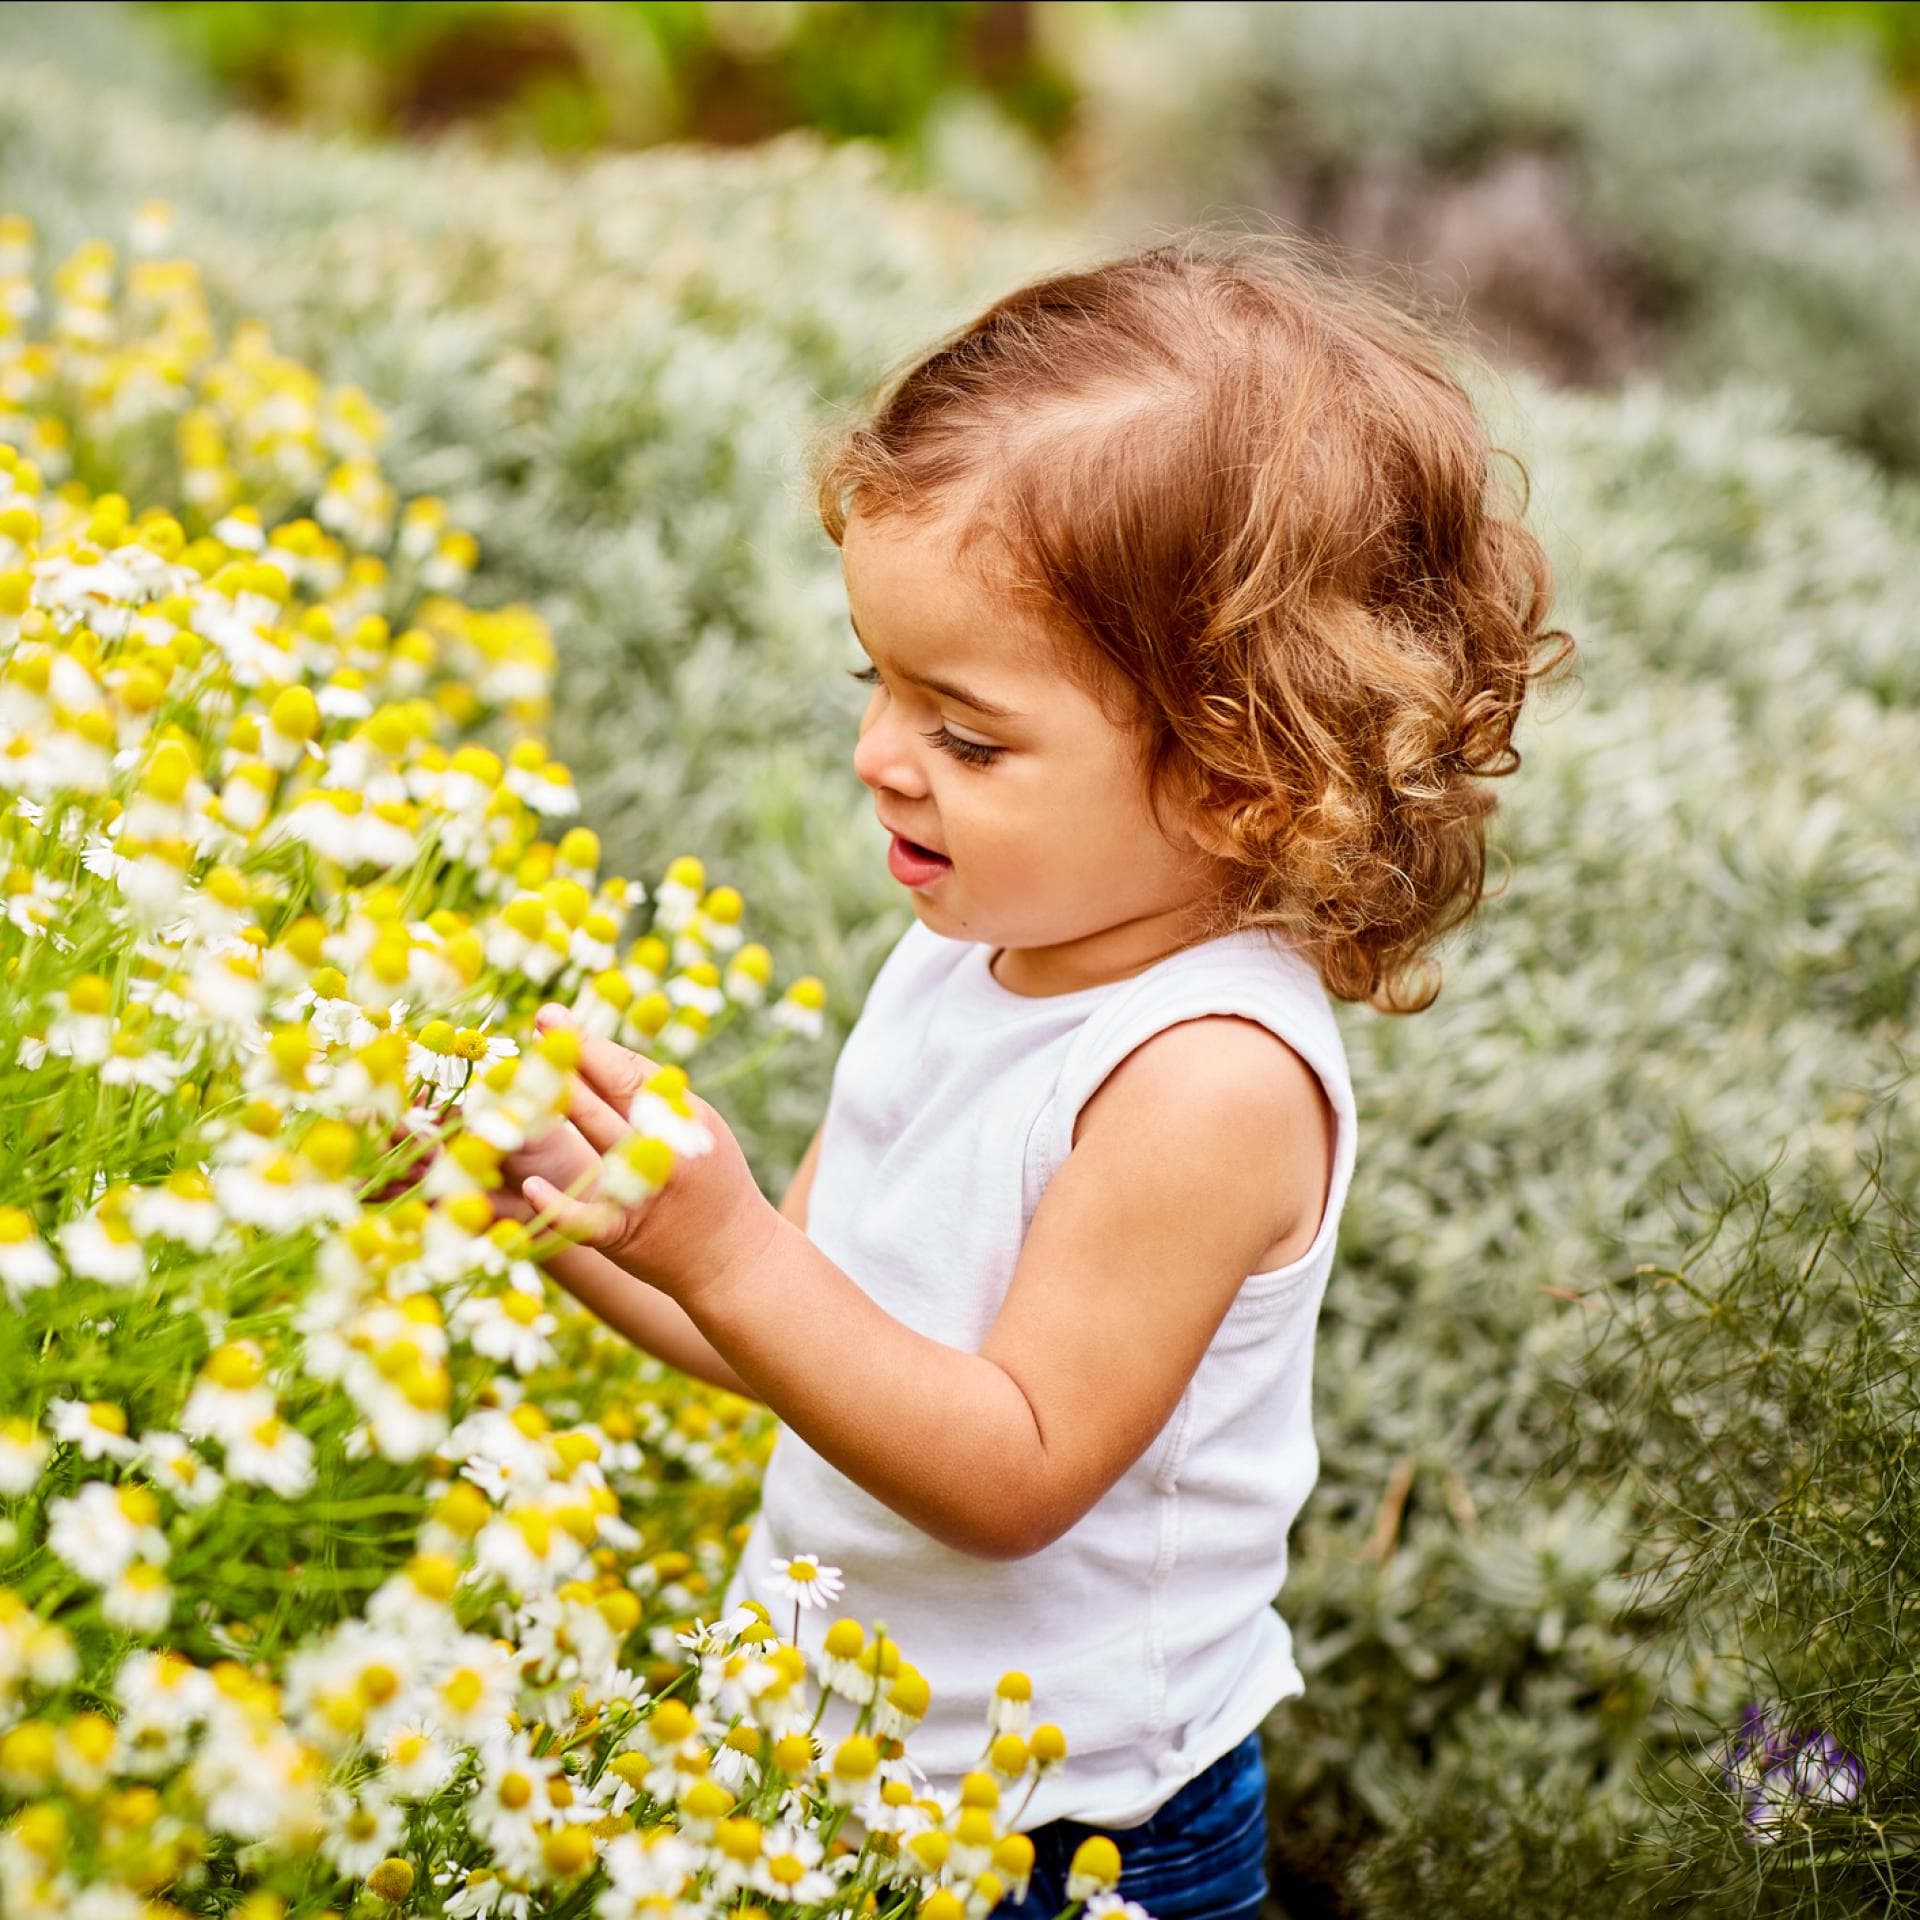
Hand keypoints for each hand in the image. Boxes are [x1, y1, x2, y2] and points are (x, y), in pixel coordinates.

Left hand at [520, 1004, 780, 1308]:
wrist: (736, 1259)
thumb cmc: (710, 1185)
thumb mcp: (699, 1131)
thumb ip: (654, 1100)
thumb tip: (595, 1055)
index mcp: (685, 1119)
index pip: (631, 1072)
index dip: (590, 1044)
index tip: (556, 1020)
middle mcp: (667, 1148)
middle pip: (612, 1095)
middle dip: (572, 1057)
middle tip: (540, 1023)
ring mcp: (646, 1191)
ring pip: (597, 1141)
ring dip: (558, 1107)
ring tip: (522, 1080)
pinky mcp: (625, 1234)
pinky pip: (586, 1218)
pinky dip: (558, 1204)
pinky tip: (533, 1185)